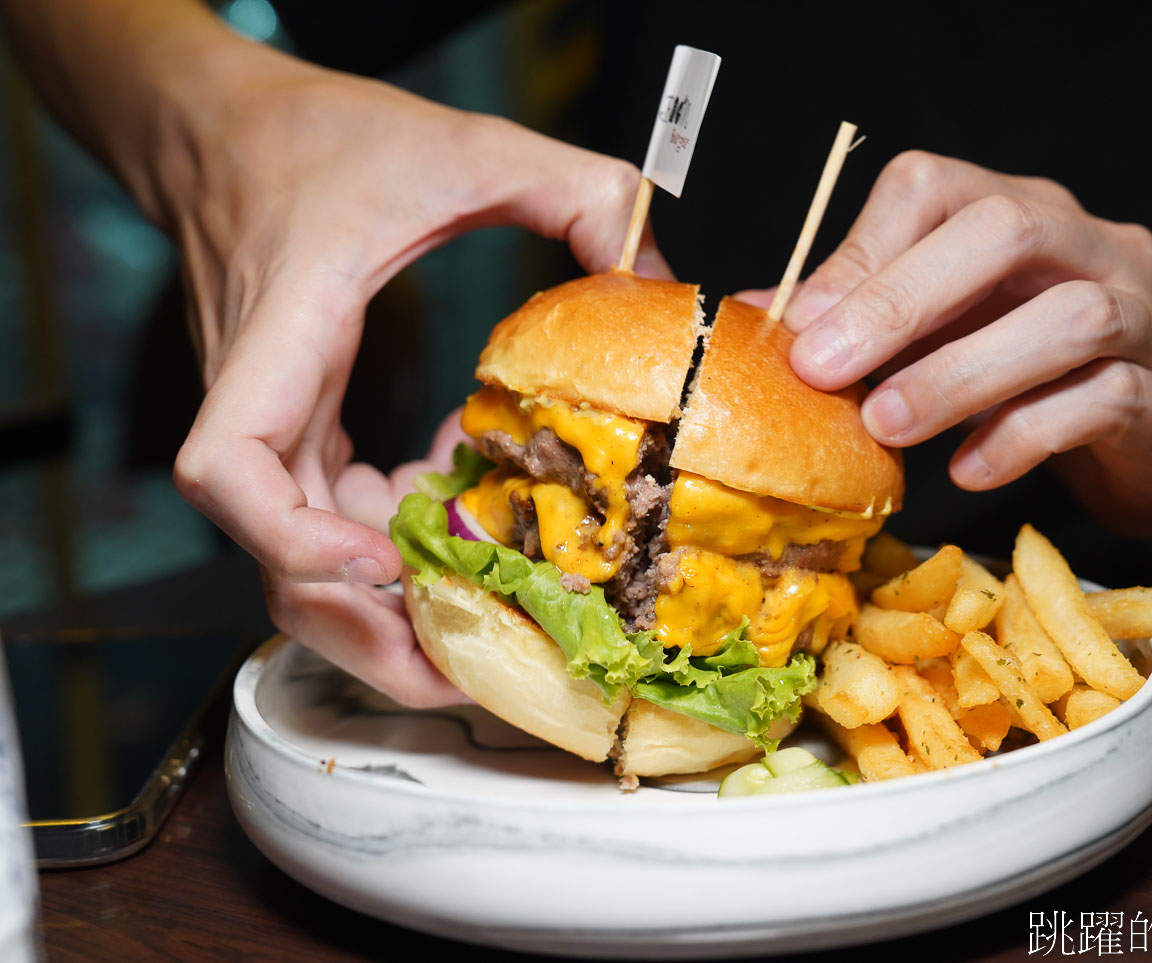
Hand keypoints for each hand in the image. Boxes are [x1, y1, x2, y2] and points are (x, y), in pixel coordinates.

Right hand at [165, 41, 667, 704]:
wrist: (227, 133)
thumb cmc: (321, 138)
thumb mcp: (470, 147)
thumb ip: (580, 190)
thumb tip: (660, 270)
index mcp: (285, 336)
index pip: (229, 472)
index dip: (298, 545)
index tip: (387, 564)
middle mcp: (265, 400)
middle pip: (278, 565)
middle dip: (373, 630)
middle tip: (480, 660)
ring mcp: (276, 425)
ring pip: (301, 564)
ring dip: (389, 605)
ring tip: (489, 612)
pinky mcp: (296, 426)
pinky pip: (329, 520)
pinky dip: (393, 541)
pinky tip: (456, 506)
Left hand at [746, 150, 1151, 561]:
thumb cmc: (1033, 376)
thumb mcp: (945, 333)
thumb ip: (865, 317)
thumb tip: (759, 315)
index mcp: (1022, 212)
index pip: (935, 188)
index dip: (862, 253)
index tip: (802, 328)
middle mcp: (1089, 245)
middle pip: (1005, 230)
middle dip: (899, 302)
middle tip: (824, 373)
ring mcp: (1142, 315)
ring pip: (1068, 318)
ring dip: (958, 375)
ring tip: (886, 426)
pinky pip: (1101, 401)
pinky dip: (1020, 436)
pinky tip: (966, 469)